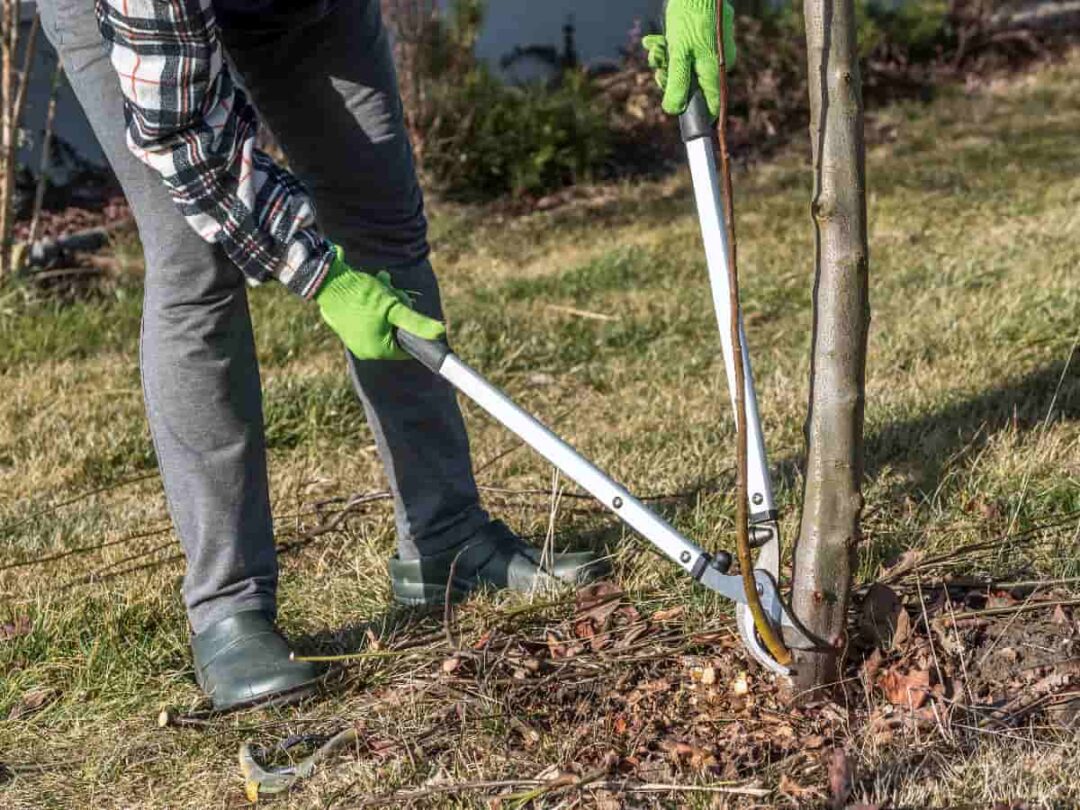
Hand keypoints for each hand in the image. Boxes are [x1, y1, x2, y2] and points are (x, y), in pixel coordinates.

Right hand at [315, 247, 445, 360]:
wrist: (328, 280)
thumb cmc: (361, 296)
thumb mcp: (393, 307)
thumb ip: (417, 322)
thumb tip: (440, 333)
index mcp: (376, 351)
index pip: (407, 347)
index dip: (412, 327)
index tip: (407, 308)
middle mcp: (364, 349)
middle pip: (395, 332)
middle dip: (399, 311)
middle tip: (394, 293)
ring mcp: (354, 337)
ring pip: (384, 321)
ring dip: (388, 302)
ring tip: (383, 285)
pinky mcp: (347, 325)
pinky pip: (370, 317)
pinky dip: (375, 302)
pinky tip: (374, 286)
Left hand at [642, 0, 736, 117]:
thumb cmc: (690, 20)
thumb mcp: (679, 55)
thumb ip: (677, 84)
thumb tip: (673, 110)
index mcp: (716, 72)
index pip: (711, 105)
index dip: (692, 111)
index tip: (674, 106)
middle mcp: (719, 64)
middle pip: (692, 86)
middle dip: (670, 78)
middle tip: (658, 68)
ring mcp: (713, 51)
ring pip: (685, 67)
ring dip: (665, 60)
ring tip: (654, 47)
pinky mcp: (705, 39)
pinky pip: (686, 52)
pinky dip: (669, 48)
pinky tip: (654, 41)